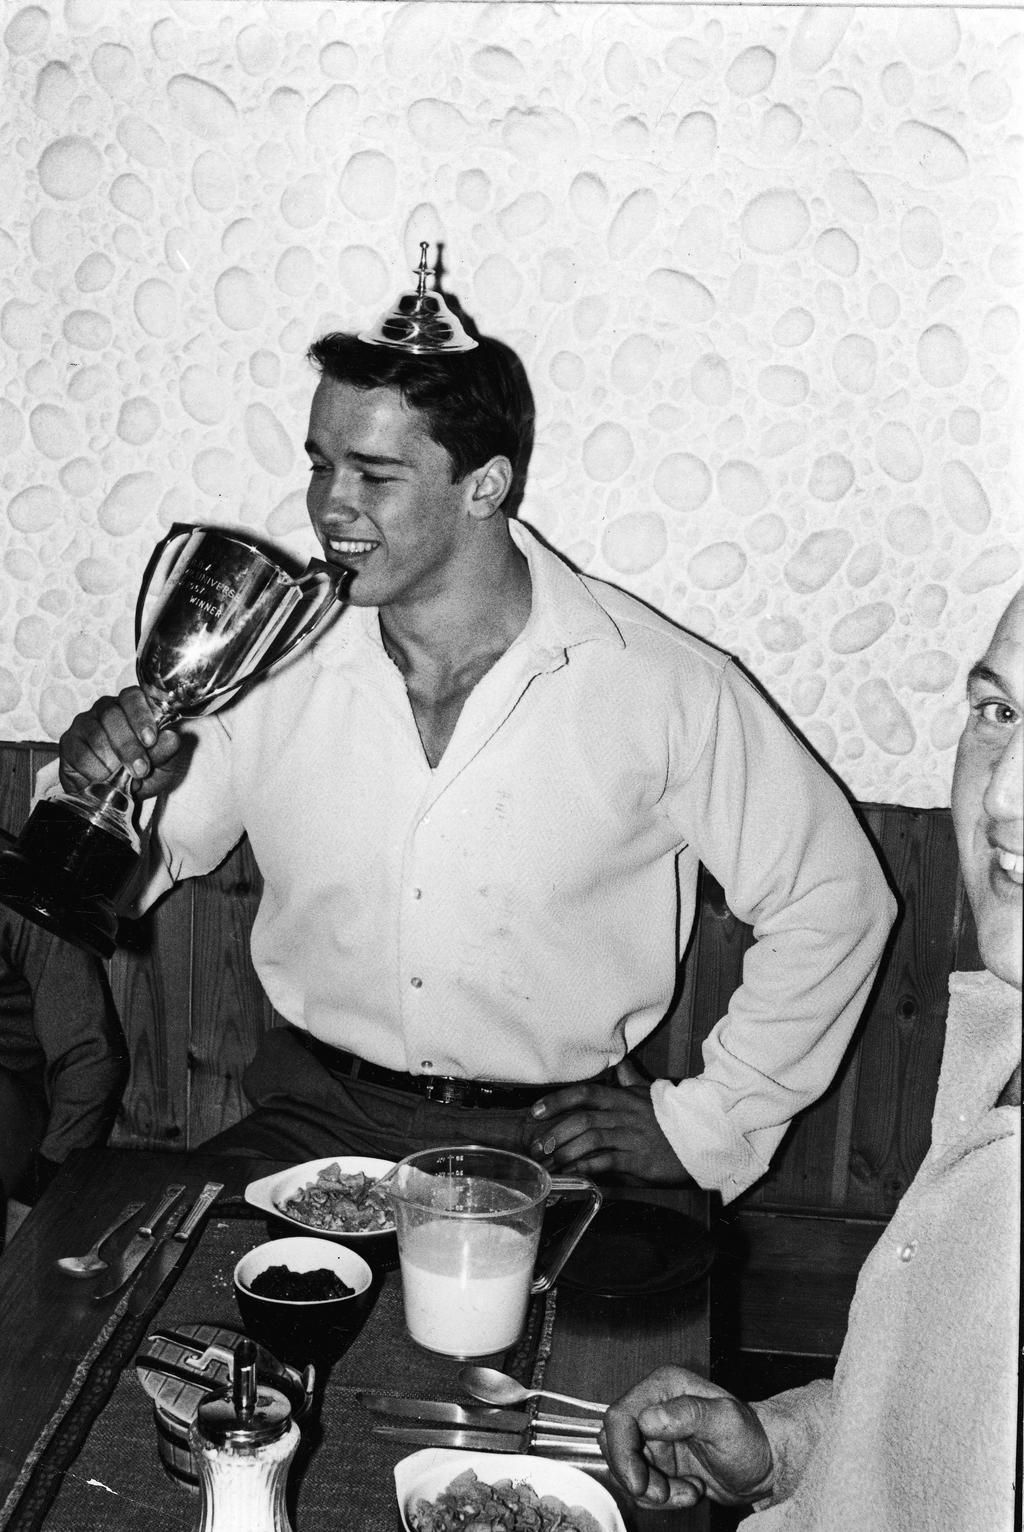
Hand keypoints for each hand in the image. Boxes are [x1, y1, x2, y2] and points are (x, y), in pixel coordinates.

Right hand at [59, 687, 181, 801]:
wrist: (112, 796)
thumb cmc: (138, 774)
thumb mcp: (160, 768)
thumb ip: (165, 752)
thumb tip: (171, 738)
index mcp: (132, 708)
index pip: (134, 696)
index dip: (141, 716)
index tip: (150, 739)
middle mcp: (106, 709)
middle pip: (113, 715)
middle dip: (128, 745)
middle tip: (140, 768)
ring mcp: (85, 723)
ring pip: (96, 734)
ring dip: (112, 760)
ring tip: (120, 776)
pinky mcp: (69, 741)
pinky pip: (80, 752)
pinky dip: (95, 769)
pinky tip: (102, 777)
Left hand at [524, 1059, 686, 1181]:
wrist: (702, 1140)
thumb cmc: (671, 1118)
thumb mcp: (650, 1095)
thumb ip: (631, 1081)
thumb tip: (621, 1065)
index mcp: (624, 1099)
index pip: (585, 1093)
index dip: (557, 1100)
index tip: (535, 1111)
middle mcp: (625, 1115)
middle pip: (583, 1118)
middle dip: (556, 1131)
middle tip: (538, 1145)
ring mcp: (632, 1137)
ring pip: (592, 1138)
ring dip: (566, 1151)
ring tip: (551, 1162)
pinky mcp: (639, 1159)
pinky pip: (607, 1162)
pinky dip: (587, 1168)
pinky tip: (574, 1174)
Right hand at [599, 1366, 773, 1508]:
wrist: (764, 1467)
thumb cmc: (752, 1438)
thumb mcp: (726, 1422)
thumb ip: (689, 1414)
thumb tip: (649, 1418)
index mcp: (664, 1387)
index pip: (620, 1416)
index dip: (622, 1452)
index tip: (638, 1483)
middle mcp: (654, 1407)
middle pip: (616, 1445)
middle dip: (637, 1476)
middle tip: (664, 1493)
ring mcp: (653, 1436)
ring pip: (625, 1469)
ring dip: (653, 1491)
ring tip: (688, 1491)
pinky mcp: (657, 1461)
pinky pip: (641, 1484)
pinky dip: (661, 1498)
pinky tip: (689, 1490)